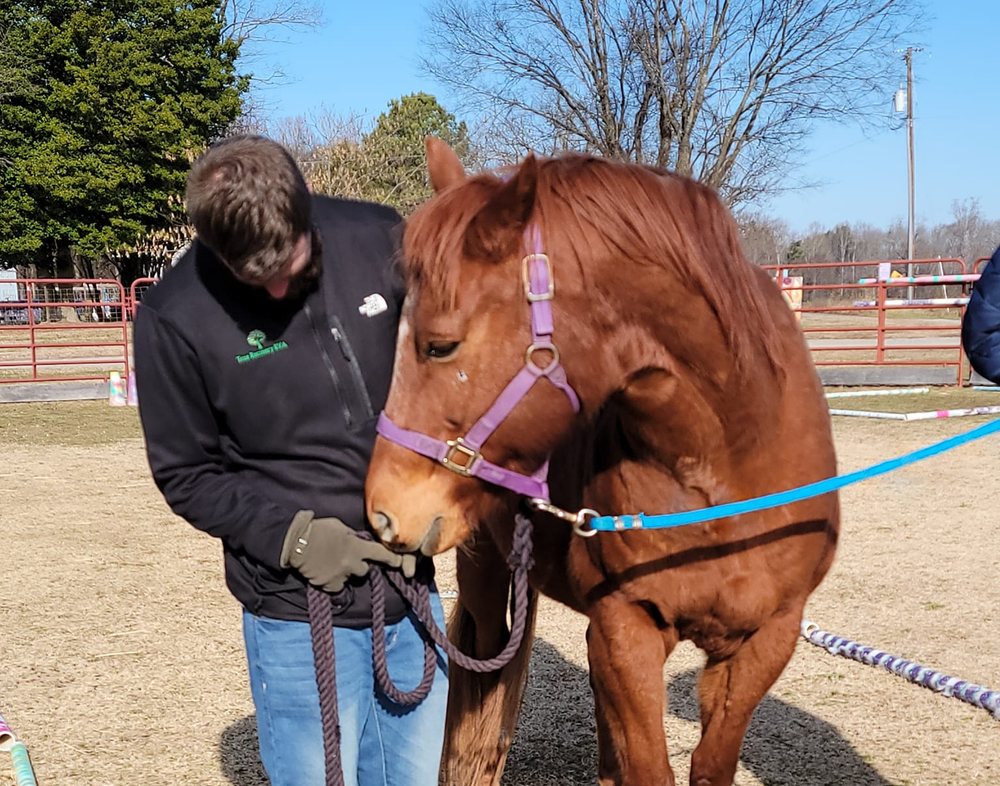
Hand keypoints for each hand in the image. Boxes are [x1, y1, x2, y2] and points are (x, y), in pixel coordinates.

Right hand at [280, 511, 415, 592]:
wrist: (296, 542)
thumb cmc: (318, 529)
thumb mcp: (340, 527)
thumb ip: (352, 537)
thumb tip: (358, 541)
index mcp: (356, 546)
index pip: (381, 554)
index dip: (392, 559)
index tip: (399, 563)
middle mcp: (352, 563)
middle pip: (365, 570)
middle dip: (359, 566)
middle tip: (347, 559)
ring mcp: (341, 575)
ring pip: (350, 578)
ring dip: (346, 573)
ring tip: (332, 564)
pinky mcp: (329, 585)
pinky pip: (337, 587)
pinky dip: (333, 582)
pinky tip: (324, 572)